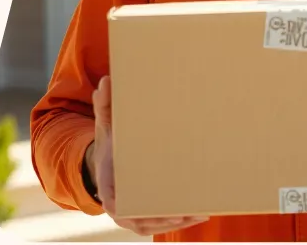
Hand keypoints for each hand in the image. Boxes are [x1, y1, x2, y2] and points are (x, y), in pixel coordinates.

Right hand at [86, 75, 209, 236]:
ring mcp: (135, 210)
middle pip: (142, 219)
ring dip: (177, 221)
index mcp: (109, 185)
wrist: (112, 155)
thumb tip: (107, 82)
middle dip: (164, 218)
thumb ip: (105, 103)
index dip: (133, 212)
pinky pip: (163, 220)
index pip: (117, 205)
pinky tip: (201, 214)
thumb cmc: (112, 139)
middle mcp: (121, 203)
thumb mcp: (106, 121)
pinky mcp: (148, 209)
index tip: (148, 212)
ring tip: (200, 214)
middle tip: (186, 213)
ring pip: (155, 223)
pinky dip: (180, 219)